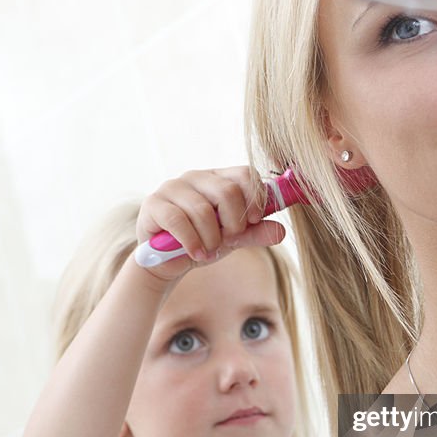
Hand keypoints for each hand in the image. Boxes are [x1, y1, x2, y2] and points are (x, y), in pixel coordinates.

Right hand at [135, 167, 285, 280]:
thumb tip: (281, 231)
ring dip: (212, 238)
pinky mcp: (154, 205)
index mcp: (219, 178)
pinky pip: (179, 221)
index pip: (246, 173)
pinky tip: (196, 253)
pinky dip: (193, 242)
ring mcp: (173, 188)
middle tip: (229, 240)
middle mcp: (196, 177)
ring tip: (209, 251)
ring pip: (203, 210)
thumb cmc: (203, 241)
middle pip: (228, 191)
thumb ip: (256, 233)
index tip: (254, 221)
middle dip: (234, 223)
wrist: (166, 262)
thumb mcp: (234, 238)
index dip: (256, 199)